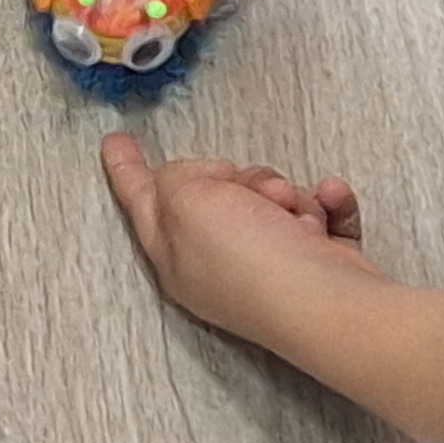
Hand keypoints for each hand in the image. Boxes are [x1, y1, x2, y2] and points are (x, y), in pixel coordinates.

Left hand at [101, 135, 379, 347]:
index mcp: (174, 254)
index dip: (125, 167)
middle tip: (255, 193)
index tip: (113, 140)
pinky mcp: (318, 263)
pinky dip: (329, 204)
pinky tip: (331, 201)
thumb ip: (175, 178)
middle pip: (217, 190)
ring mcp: (271, 267)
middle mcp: (218, 265)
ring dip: (289, 195)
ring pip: (272, 196)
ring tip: (298, 219)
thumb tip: (207, 182)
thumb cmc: (247, 256)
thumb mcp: (185, 201)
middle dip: (241, 179)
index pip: (141, 199)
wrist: (327, 303)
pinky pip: (320, 212)